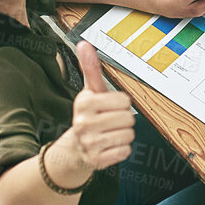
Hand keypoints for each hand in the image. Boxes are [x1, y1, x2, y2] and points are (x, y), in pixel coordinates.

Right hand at [69, 41, 135, 170]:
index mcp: (84, 103)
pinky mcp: (96, 160)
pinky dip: (121, 149)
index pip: (124, 100)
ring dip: (124, 134)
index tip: (109, 106)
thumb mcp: (89, 91)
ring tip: (110, 133)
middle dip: (124, 119)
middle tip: (110, 121)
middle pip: (128, 118)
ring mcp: (89, 143)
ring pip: (128, 134)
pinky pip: (125, 151)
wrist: (76, 147)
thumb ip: (90, 68)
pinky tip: (109, 146)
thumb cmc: (89, 115)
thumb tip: (84, 44)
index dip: (121, 103)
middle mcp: (83, 123)